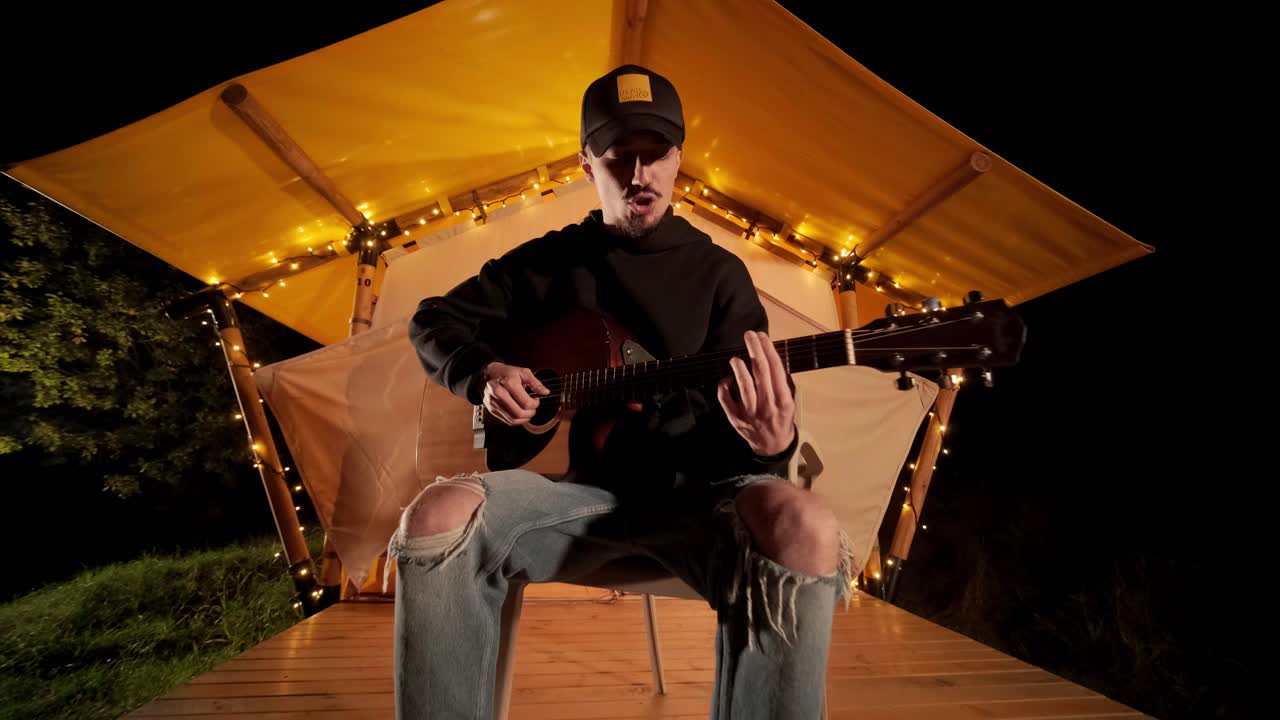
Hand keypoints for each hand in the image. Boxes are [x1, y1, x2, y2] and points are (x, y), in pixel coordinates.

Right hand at [482, 362, 549, 425]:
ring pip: (513, 419)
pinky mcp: (491, 409)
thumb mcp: (523, 372)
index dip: (535, 404)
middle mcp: (499, 393)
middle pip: (519, 413)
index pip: (526, 403)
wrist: (489, 374)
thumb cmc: (507, 373)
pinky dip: (516, 421)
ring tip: (527, 412)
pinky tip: (520, 414)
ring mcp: (494, 402)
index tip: (536, 400)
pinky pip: (507, 421)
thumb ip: (535, 383)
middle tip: (533, 408)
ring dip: (524, 419)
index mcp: (509, 383)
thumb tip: (545, 392)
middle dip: (530, 413)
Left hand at [716, 330, 795, 455]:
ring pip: (744, 385)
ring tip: (735, 358)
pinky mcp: (736, 419)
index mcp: (783, 399)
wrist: (772, 446)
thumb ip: (781, 382)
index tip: (762, 336)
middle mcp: (767, 405)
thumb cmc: (781, 419)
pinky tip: (727, 379)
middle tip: (749, 335)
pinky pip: (726, 399)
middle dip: (754, 349)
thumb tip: (768, 356)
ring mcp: (750, 413)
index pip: (776, 369)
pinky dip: (724, 386)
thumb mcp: (789, 401)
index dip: (768, 349)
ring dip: (738, 367)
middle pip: (760, 372)